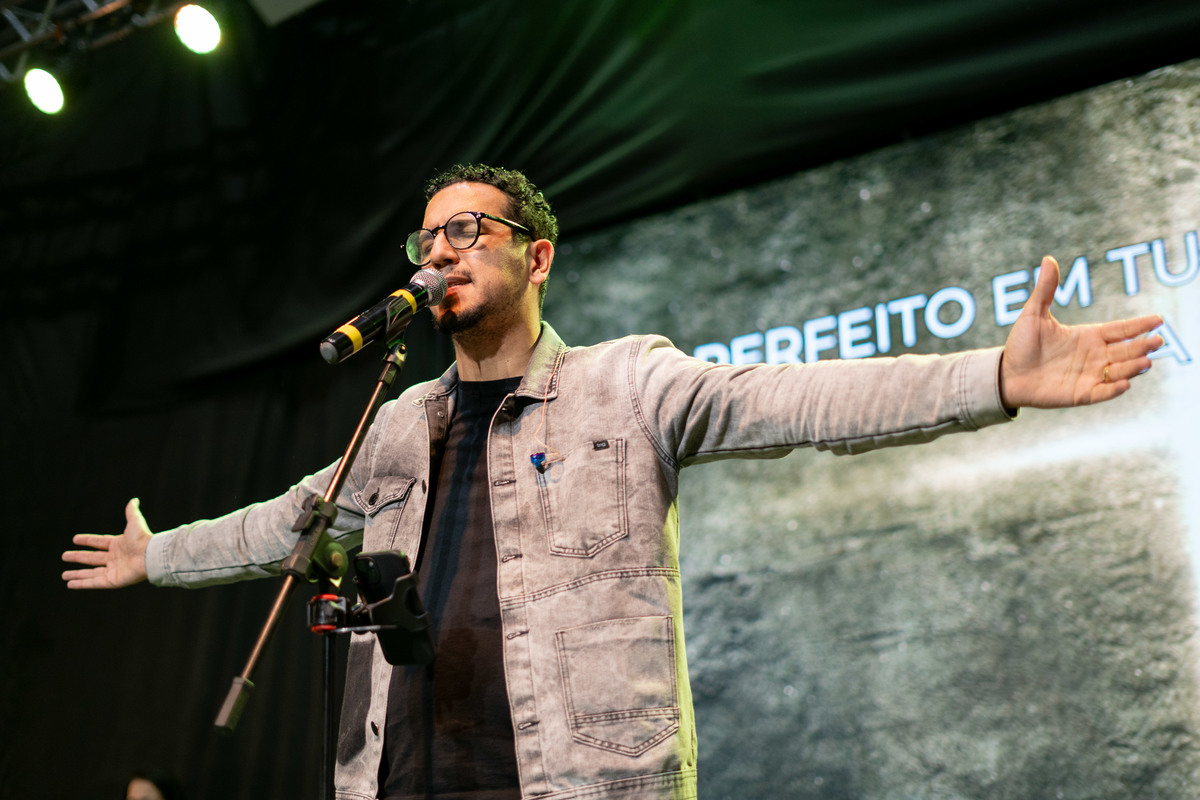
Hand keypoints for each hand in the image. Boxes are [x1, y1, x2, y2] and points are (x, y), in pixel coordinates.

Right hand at [62, 498, 151, 588]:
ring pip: (91, 573)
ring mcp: (114, 570)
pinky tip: (70, 584)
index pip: (99, 542)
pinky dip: (82, 584)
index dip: (87, 540)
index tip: (75, 539)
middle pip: (92, 558)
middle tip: (64, 556)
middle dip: (78, 557)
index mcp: (119, 545)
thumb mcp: (135, 522)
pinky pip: (94, 583)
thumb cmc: (143, 539)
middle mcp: (115, 558)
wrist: (150, 555)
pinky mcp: (113, 581)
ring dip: (77, 574)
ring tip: (63, 575)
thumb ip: (131, 512)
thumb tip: (134, 500)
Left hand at [999, 256, 1162, 408]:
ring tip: (1146, 361)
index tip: (1158, 320)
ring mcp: (1090, 376)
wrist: (1006, 374)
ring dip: (1133, 367)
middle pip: (1126, 350)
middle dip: (1143, 346)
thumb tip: (1048, 259)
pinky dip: (1113, 389)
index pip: (1121, 330)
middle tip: (1158, 341)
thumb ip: (1046, 289)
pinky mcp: (1081, 394)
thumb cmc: (1021, 344)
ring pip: (1119, 370)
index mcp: (1088, 336)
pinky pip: (1102, 392)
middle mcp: (1094, 356)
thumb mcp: (1034, 314)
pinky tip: (1124, 383)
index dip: (1139, 325)